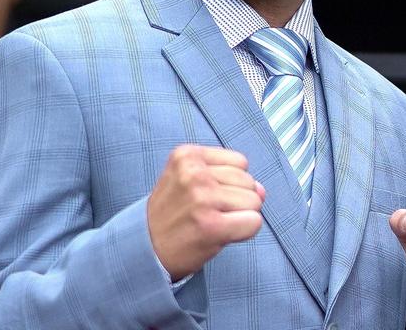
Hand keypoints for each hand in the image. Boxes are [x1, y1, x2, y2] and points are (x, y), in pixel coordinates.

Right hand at [147, 145, 265, 279]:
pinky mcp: (211, 225)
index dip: (230, 183)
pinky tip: (220, 235)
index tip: (204, 197)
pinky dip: (244, 231)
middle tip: (205, 213)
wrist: (143, 250)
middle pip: (249, 181)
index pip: (240, 162)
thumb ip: (228, 178)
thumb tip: (262, 190)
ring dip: (239, 216)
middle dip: (236, 200)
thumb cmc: (172, 215)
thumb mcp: (189, 182)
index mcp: (187, 155)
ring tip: (210, 223)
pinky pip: (254, 222)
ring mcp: (202, 198)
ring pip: (255, 201)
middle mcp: (194, 173)